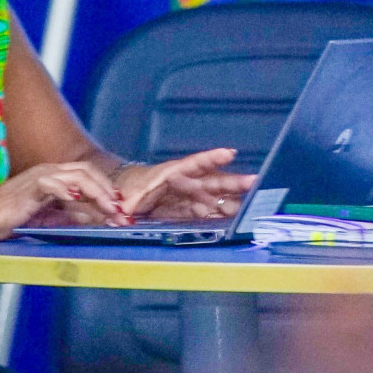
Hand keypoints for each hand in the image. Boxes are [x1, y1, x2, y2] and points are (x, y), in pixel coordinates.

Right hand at [0, 161, 123, 239]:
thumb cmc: (7, 219)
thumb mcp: (46, 219)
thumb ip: (68, 216)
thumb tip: (93, 219)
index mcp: (53, 178)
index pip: (87, 178)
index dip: (106, 192)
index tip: (120, 210)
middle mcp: (49, 172)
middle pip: (87, 171)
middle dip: (107, 190)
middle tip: (121, 210)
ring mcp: (40, 176)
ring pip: (77, 175)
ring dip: (97, 192)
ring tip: (109, 208)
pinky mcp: (30, 185)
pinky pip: (53, 183)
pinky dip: (67, 190)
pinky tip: (78, 198)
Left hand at [115, 148, 259, 220]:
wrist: (119, 195)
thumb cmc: (121, 191)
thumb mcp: (120, 199)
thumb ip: (123, 209)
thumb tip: (122, 218)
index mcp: (167, 174)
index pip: (192, 164)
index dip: (210, 159)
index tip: (229, 154)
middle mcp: (181, 183)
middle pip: (210, 182)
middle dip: (232, 182)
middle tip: (254, 182)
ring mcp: (186, 196)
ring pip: (212, 198)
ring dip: (230, 202)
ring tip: (251, 205)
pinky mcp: (185, 210)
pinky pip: (205, 212)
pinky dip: (218, 216)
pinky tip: (233, 219)